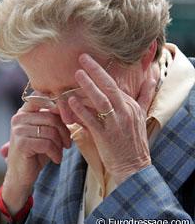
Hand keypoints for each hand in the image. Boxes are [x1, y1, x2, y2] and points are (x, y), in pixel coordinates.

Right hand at [2, 100, 70, 213]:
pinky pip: (47, 144)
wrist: (22, 175)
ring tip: (61, 152)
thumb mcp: (46, 132)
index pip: (42, 98)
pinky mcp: (21, 144)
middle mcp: (19, 117)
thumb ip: (53, 118)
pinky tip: (56, 159)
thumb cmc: (38, 151)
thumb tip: (71, 106)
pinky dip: (56, 153)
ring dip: (60, 144)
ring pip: (50, 131)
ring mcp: (18, 130)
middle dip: (64, 131)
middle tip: (68, 143)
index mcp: (24, 111)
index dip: (58, 105)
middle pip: (51, 117)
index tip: (68, 118)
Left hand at [68, 54, 155, 183]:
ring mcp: (116, 124)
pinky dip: (81, 110)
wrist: (133, 166)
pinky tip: (71, 101)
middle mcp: (125, 112)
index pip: (115, 84)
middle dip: (96, 71)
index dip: (101, 72)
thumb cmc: (134, 139)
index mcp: (131, 105)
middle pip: (110, 87)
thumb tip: (152, 78)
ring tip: (77, 74)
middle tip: (83, 58)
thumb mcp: (141, 115)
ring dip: (89, 86)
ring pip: (101, 100)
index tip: (89, 61)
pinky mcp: (106, 136)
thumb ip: (145, 95)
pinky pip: (92, 120)